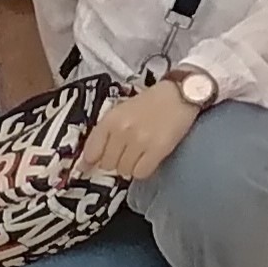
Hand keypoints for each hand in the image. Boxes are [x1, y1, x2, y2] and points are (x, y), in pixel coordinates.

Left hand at [73, 82, 201, 183]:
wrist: (182, 93)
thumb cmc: (151, 102)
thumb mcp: (122, 111)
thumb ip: (104, 134)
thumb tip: (86, 164)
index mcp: (111, 119)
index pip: (91, 152)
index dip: (89, 163)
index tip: (88, 169)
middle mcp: (122, 130)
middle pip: (107, 164)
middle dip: (115, 161)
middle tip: (127, 151)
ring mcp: (140, 141)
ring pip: (124, 170)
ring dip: (131, 165)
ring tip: (141, 151)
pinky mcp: (157, 149)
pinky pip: (141, 173)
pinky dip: (144, 169)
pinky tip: (149, 157)